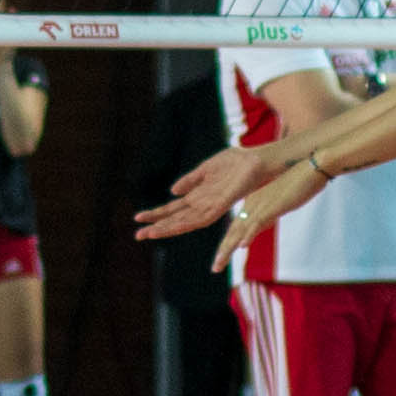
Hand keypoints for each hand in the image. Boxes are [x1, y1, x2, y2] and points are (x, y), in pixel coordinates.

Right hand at [137, 138, 290, 242]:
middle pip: (177, 219)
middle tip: (137, 235)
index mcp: (199, 195)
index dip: (157, 215)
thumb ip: (191, 180)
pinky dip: (187, 222)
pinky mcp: (223, 203)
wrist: (258, 160)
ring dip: (168, 228)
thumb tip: (173, 191)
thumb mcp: (208, 168)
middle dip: (157, 227)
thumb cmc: (237, 162)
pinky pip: (202, 216)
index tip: (138, 219)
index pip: (174, 209)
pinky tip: (175, 225)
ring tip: (149, 233)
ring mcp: (212, 205)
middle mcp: (204, 204)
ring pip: (186, 221)